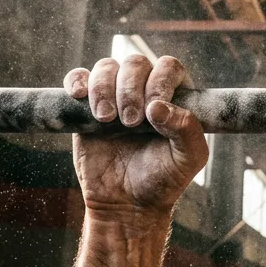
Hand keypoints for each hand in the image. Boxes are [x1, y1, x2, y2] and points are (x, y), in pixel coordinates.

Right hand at [63, 55, 208, 225]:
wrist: (126, 204)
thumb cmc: (162, 180)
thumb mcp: (189, 160)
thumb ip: (187, 130)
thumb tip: (158, 106)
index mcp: (173, 97)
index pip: (168, 67)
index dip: (159, 81)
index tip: (153, 111)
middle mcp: (144, 91)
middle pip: (135, 62)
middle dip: (130, 89)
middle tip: (130, 122)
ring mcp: (114, 97)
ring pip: (106, 67)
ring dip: (104, 88)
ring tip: (107, 119)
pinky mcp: (86, 108)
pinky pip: (78, 79)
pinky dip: (76, 81)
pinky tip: (79, 96)